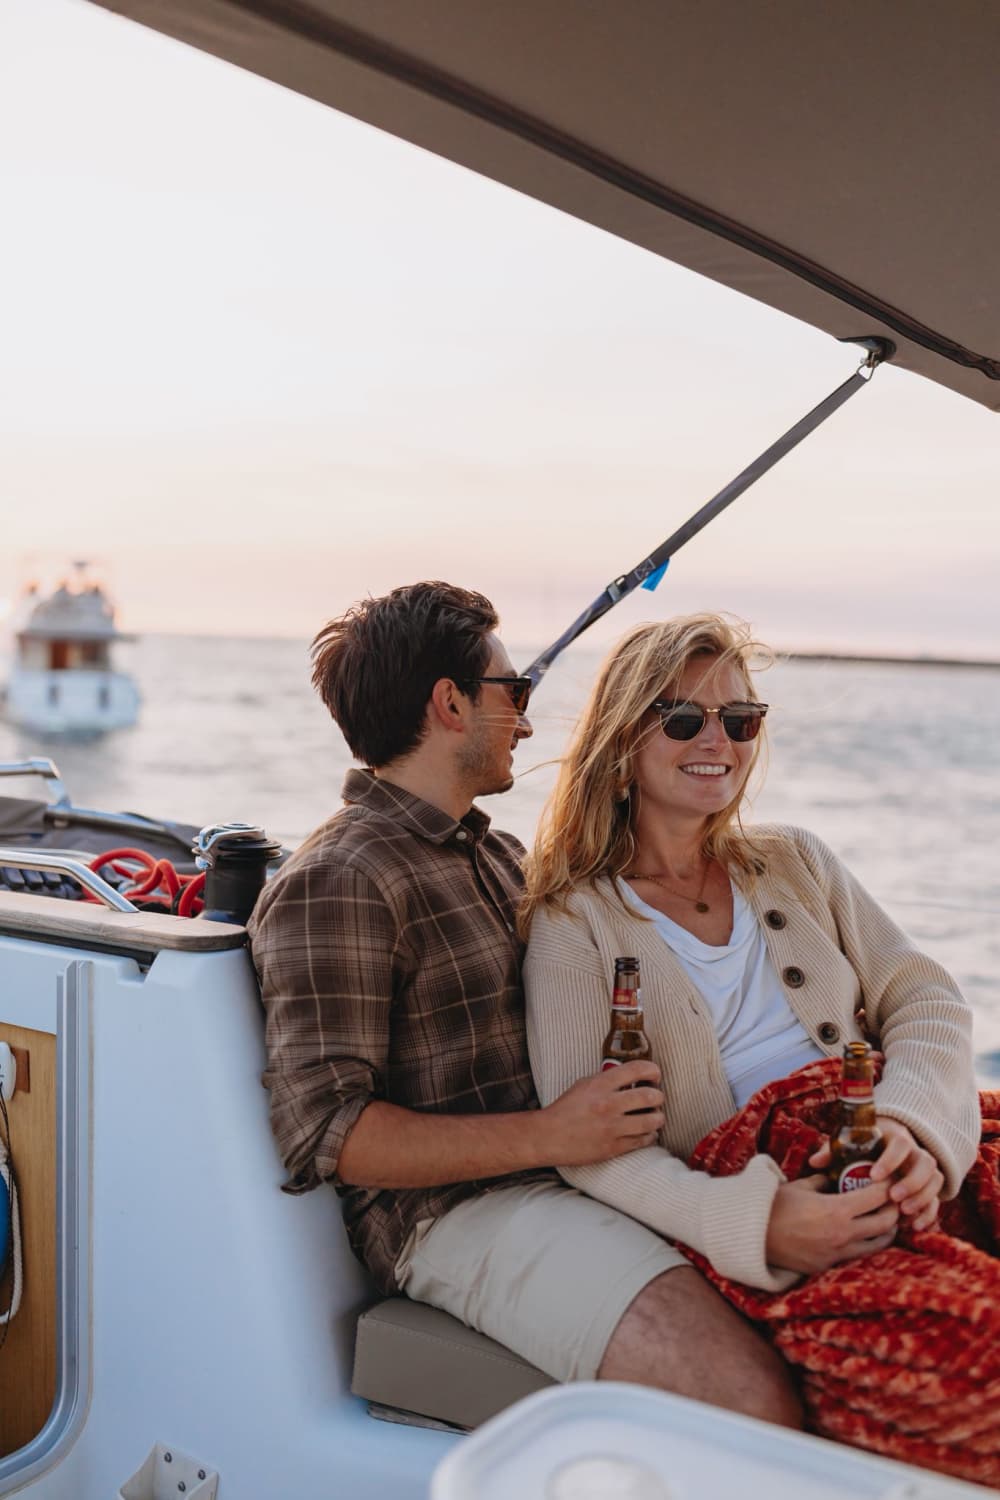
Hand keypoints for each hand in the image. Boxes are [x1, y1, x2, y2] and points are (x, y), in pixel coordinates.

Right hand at [542, 1062, 664, 1166]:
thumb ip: (607, 1080)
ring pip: (652, 1120)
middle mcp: (608, 1104)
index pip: (637, 1069)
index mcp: (600, 1084)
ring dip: (658, 1118)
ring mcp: (612, 1127)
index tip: (655, 1075)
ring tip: (655, 1116)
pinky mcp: (614, 1147)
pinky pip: (643, 1140)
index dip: (653, 1070)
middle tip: (656, 1098)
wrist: (548, 1137)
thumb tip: (632, 1078)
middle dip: (658, 1096)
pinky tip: (646, 1133)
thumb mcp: (583, 1085)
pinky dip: (650, 1135)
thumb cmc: (565, 1110)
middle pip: (650, 1096)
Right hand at [765, 1173, 898, 1274]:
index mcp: (836, 1210)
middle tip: (893, 1200)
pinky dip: (865, 1244)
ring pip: (877, 1245)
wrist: (752, 1235)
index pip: (877, 1198)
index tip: (889, 1180)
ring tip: (884, 1220)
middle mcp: (842, 1234)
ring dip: (885, 1231)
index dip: (887, 1187)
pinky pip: (856, 1256)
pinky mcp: (827, 1266)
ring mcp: (836, 1254)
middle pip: (886, 1223)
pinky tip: (862, 1235)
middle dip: (894, 1210)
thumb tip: (835, 1176)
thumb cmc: (774, 1205)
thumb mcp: (800, 1185)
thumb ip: (823, 1180)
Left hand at [808, 1119, 942, 1231]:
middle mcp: (915, 1152)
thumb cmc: (863, 1145)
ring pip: (935, 1181)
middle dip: (912, 1182)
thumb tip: (814, 1162)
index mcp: (895, 1137)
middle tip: (894, 1197)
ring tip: (904, 1212)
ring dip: (922, 1197)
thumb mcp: (850, 1143)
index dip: (890, 1160)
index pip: (900, 1144)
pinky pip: (937, 1200)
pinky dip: (929, 1213)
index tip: (874, 1176)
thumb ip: (833, 1151)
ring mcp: (926, 1170)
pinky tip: (914, 1226)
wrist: (887, 1144)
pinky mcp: (930, 1187)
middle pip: (925, 1163)